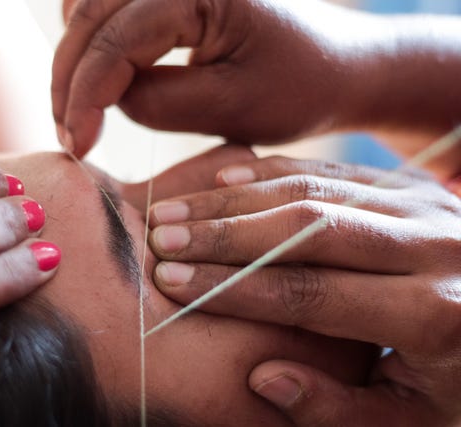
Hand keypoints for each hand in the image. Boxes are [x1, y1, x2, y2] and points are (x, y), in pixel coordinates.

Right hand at [53, 0, 363, 156]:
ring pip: (89, 5)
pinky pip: (109, 5)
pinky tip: (98, 77)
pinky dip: (93, 40)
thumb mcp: (232, 107)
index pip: (117, 40)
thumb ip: (157, 102)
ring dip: (76, 58)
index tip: (78, 146)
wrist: (336, 67)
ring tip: (80, 112)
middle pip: (89, 16)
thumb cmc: (299, 88)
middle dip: (70, 79)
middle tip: (71, 137)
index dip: (85, 95)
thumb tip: (103, 99)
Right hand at [148, 156, 460, 425]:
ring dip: (236, 199)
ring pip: (312, 189)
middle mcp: (434, 246)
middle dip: (224, 234)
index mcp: (437, 314)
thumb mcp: (414, 420)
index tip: (172, 281)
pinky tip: (224, 179)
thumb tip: (265, 378)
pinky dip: (273, 172)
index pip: (312, 294)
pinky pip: (331, 169)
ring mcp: (424, 205)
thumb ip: (338, 410)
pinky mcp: (412, 185)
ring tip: (176, 209)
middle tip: (160, 238)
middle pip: (307, 228)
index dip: (234, 287)